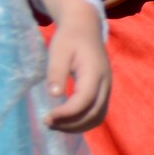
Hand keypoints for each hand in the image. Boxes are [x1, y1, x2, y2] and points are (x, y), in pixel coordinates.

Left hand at [40, 0, 109, 132]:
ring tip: (55, 124)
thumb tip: (54, 95)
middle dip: (70, 123)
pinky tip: (65, 119)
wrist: (85, 28)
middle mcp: (105, 83)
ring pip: (97, 117)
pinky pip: (96, 113)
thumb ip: (56, 72)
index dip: (67, 113)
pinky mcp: (102, 91)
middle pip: (94, 113)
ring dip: (77, 126)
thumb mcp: (59, 51)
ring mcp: (106, 88)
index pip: (85, 100)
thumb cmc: (69, 39)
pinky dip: (82, 121)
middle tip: (48, 122)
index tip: (47, 116)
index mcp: (94, 72)